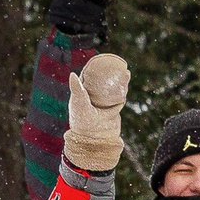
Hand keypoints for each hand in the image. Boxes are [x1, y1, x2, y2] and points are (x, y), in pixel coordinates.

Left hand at [64, 53, 130, 174]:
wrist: (96, 140)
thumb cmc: (83, 123)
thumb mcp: (79, 104)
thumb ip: (77, 90)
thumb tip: (72, 73)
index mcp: (82, 93)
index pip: (87, 77)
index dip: (93, 68)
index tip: (100, 59)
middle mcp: (93, 96)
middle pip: (101, 80)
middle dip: (108, 71)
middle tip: (115, 62)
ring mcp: (104, 102)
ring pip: (112, 87)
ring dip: (118, 78)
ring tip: (124, 70)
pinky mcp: (114, 108)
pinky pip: (119, 95)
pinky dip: (123, 87)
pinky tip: (127, 79)